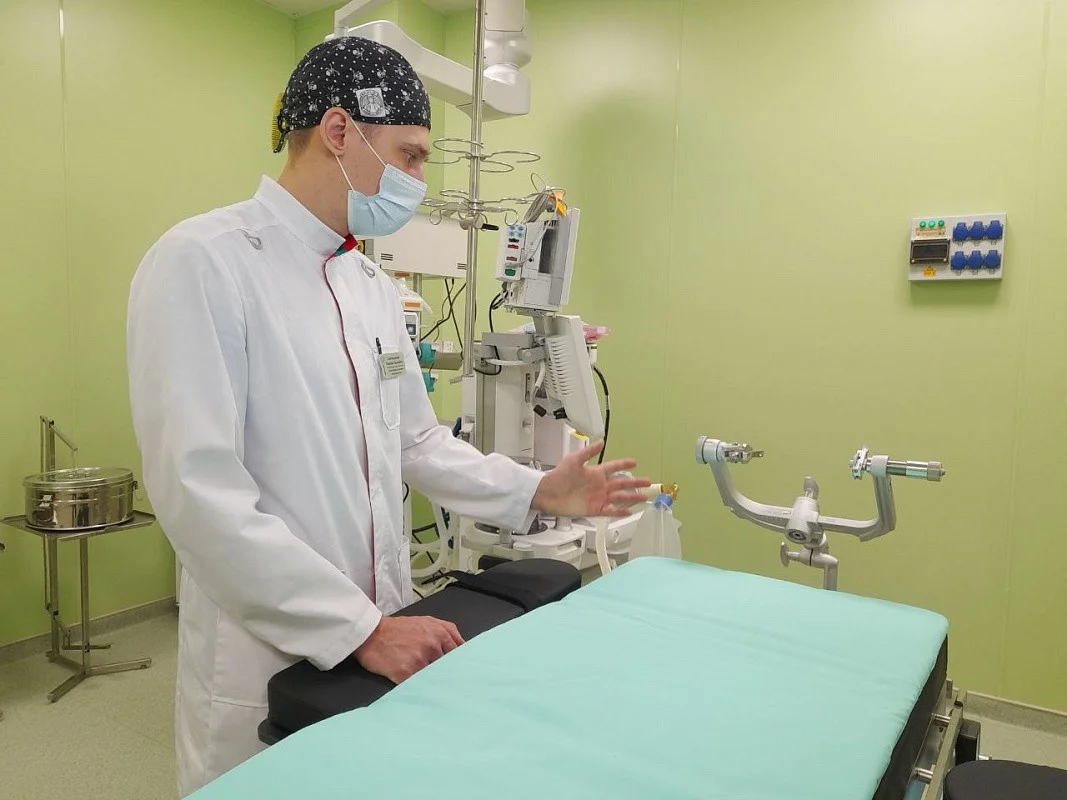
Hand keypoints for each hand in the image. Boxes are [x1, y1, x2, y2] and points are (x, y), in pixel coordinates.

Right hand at [354, 616, 464, 683]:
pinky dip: (420, 688)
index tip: (461, 672)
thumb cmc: (398, 629)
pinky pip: (420, 685)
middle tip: (447, 681)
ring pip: (436, 677)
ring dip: (433, 681)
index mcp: (440, 632)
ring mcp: (420, 659)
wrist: (371, 634)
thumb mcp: (426, 621)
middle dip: (446, 673)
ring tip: (429, 684)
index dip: (459, 663)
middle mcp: (432, 645)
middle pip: (449, 667)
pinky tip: (416, 687)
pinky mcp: (406, 672)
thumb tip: (462, 648)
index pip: (459, 653)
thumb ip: (446, 631)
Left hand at [532, 441, 650, 518]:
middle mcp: (599, 485)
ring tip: (644, 497)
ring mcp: (598, 497)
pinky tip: (629, 511)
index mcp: (596, 472)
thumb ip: (589, 452)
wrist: (548, 494)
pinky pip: (610, 511)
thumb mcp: (574, 460)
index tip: (635, 462)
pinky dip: (620, 511)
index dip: (624, 464)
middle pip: (622, 483)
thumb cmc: (559, 476)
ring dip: (632, 497)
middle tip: (648, 482)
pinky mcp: (594, 509)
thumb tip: (601, 442)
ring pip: (619, 497)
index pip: (614, 467)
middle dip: (635, 482)